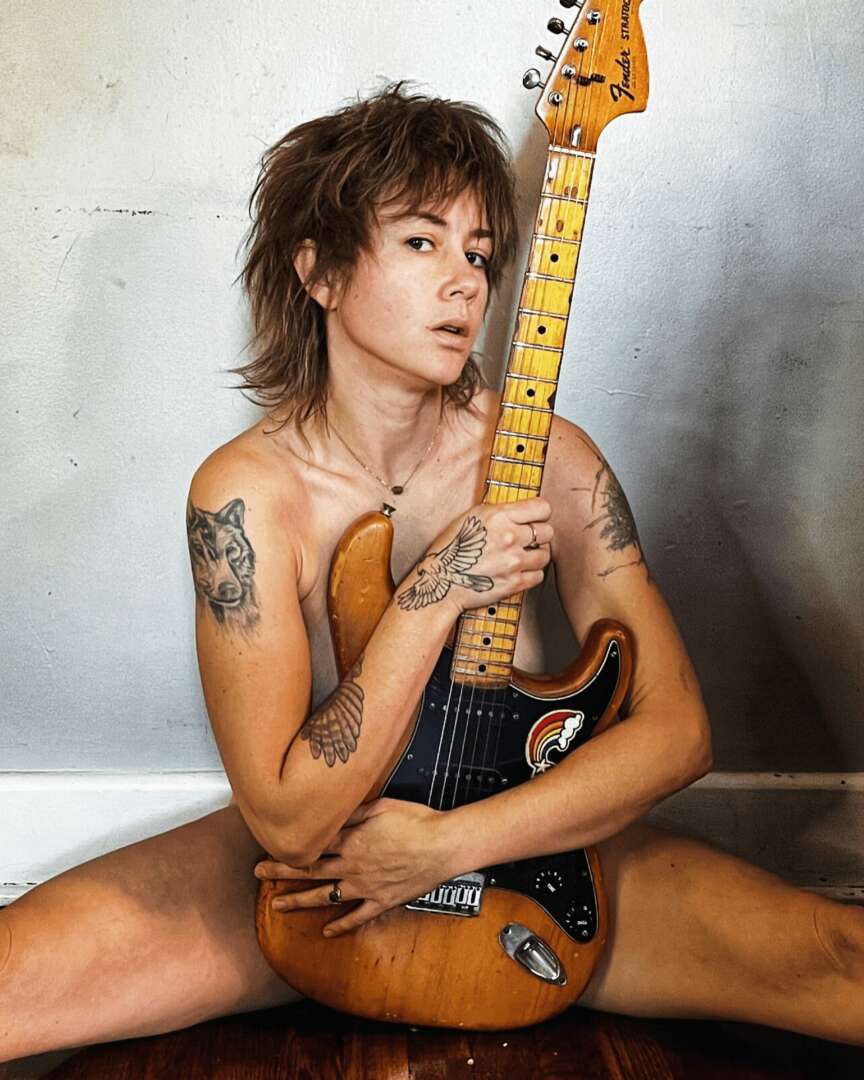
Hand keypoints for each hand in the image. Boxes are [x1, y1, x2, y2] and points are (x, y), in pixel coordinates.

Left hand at [254, 798, 458, 936]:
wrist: (443, 845)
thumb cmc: (416, 820)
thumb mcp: (382, 805)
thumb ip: (354, 811)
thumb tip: (332, 812)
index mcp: (351, 839)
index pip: (312, 844)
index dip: (289, 846)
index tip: (268, 846)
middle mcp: (352, 865)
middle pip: (310, 870)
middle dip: (281, 872)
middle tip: (258, 874)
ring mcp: (365, 886)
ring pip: (325, 896)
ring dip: (300, 901)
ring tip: (278, 906)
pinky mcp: (382, 900)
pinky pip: (357, 917)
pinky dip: (341, 926)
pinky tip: (326, 931)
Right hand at [397, 496, 553, 615]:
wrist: (441, 581)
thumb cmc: (451, 549)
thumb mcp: (471, 517)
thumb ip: (499, 512)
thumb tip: (522, 511)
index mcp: (498, 516)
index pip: (542, 508)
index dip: (540, 513)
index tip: (535, 518)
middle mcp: (509, 537)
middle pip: (548, 531)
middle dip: (540, 534)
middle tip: (528, 539)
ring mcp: (513, 561)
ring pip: (546, 554)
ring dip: (537, 555)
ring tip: (524, 555)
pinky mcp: (514, 583)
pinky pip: (539, 575)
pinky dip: (532, 573)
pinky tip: (519, 570)